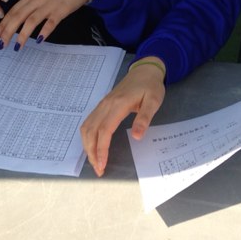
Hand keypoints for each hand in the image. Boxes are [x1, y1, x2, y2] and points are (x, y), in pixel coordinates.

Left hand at [0, 0, 94, 49]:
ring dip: (23, 35)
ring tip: (17, 47)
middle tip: (1, 44)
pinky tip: (40, 40)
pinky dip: (44, 31)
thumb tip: (18, 19)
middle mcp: (37, 0)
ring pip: (32, 20)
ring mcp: (49, 5)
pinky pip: (51, 22)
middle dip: (7, 31)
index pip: (13, 11)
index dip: (3, 24)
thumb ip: (31, 4)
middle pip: (18, 16)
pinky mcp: (62, 10)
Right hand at [80, 61, 165, 176]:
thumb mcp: (154, 101)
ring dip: (87, 145)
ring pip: (87, 127)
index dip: (101, 149)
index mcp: (118, 104)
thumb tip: (137, 136)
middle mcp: (106, 105)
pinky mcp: (102, 105)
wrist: (144, 70)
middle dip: (92, 152)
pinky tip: (91, 146)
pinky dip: (87, 136)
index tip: (102, 164)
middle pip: (91, 131)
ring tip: (94, 161)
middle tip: (98, 169)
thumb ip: (144, 118)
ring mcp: (102, 104)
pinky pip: (88, 122)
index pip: (104, 130)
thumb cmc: (150, 86)